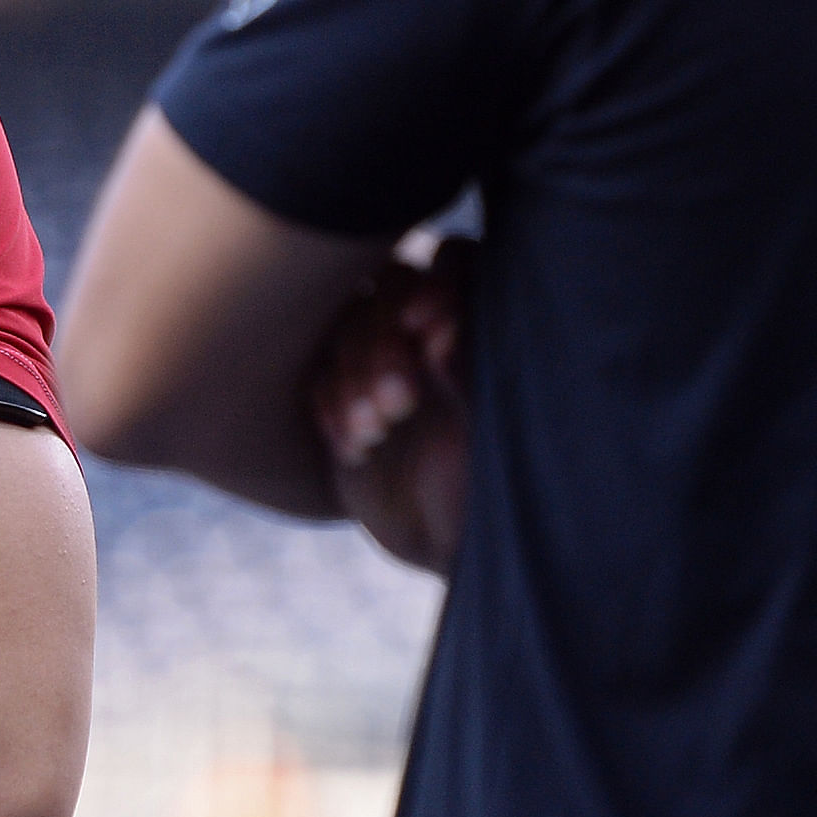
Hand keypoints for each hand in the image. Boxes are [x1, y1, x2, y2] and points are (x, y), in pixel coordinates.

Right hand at [309, 241, 469, 577]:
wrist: (459, 553)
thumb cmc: (499, 491)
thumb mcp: (492, 437)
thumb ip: (469, 377)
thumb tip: (440, 332)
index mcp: (478, 324)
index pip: (454, 263)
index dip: (434, 285)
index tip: (425, 327)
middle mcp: (428, 331)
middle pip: (386, 286)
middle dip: (380, 338)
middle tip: (399, 400)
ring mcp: (381, 364)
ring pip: (343, 328)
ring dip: (352, 375)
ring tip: (378, 430)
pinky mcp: (343, 403)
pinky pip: (317, 380)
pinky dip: (331, 409)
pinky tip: (359, 448)